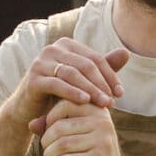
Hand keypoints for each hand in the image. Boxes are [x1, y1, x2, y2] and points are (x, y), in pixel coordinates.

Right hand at [11, 40, 127, 133]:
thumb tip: (126, 53)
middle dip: (101, 84)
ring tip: (103, 104)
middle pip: (85, 65)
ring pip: (72, 74)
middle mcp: (52, 49)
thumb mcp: (82, 81)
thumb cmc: (58, 94)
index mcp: (66, 45)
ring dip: (91, 89)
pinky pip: (57, 84)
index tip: (120, 93)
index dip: (110, 75)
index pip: (94, 58)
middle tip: (112, 101)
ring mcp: (40, 62)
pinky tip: (85, 102)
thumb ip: (101, 68)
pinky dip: (73, 92)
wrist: (28, 110)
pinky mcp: (33, 78)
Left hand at [40, 96, 127, 155]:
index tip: (49, 134)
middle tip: (46, 151)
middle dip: (46, 141)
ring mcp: (102, 141)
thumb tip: (31, 125)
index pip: (65, 105)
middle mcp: (103, 123)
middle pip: (60, 127)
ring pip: (61, 144)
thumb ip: (55, 126)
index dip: (50, 119)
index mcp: (98, 111)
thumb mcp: (77, 136)